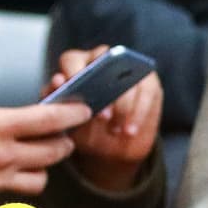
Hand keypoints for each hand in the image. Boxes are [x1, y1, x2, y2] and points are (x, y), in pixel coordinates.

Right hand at [0, 75, 90, 204]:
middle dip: (63, 144)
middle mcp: (4, 157)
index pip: (48, 121)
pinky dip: (11, 188)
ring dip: (42, 170)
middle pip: (53, 154)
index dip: (71, 114)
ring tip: (37, 163)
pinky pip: (9, 196)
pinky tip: (2, 180)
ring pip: (39, 181)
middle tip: (63, 138)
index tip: (84, 110)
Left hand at [48, 46, 162, 191]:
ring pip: (128, 78)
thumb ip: (62, 104)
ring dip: (123, 106)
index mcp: (76, 67)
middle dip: (103, 87)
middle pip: (104, 61)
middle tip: (102, 115)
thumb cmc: (86, 131)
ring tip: (116, 130)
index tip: (72, 86)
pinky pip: (146, 94)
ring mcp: (129, 71)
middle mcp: (103, 62)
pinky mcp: (149, 84)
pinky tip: (130, 131)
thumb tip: (58, 84)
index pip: (72, 60)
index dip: (72, 72)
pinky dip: (139, 114)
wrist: (112, 148)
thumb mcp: (70, 124)